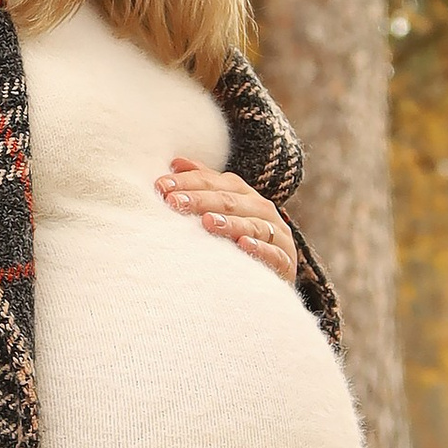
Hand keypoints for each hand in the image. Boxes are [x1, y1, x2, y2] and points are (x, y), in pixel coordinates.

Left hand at [156, 157, 299, 286]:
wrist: (267, 285)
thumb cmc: (238, 244)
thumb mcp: (222, 213)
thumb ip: (204, 187)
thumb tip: (176, 162)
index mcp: (246, 195)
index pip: (216, 182)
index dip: (189, 181)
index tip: (161, 186)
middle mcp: (263, 210)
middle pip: (231, 200)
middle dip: (201, 200)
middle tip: (174, 202)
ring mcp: (278, 236)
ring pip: (254, 224)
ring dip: (230, 222)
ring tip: (207, 222)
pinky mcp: (286, 262)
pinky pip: (274, 253)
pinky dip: (260, 248)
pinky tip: (242, 245)